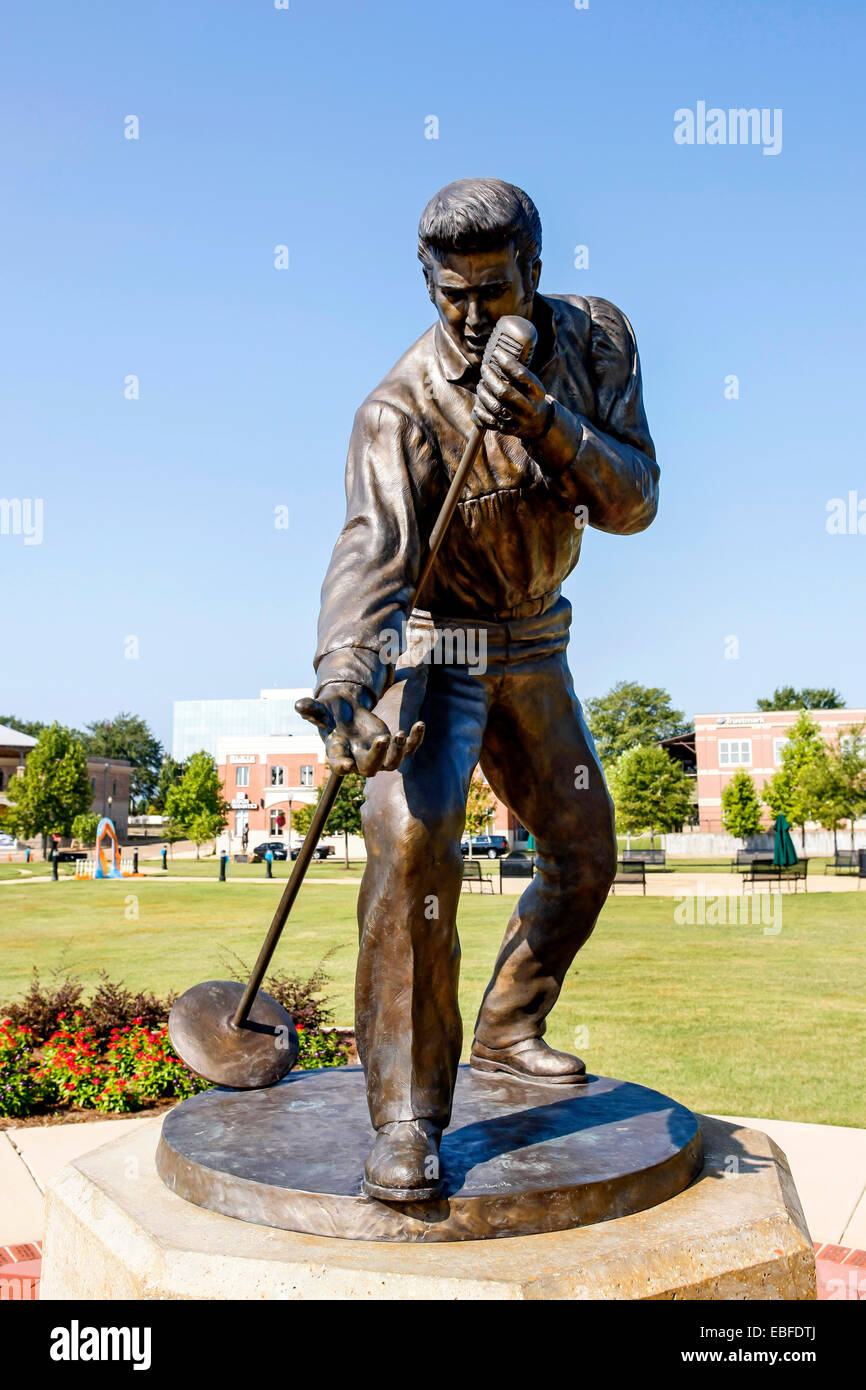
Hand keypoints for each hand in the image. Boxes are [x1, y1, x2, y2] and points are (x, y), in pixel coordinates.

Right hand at [295, 687, 423, 776]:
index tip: (346, 765)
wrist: (345, 713)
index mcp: (338, 754)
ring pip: (391, 764)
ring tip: (399, 733)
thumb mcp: (320, 709)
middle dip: (377, 755)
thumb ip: (311, 709)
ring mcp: (378, 756)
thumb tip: (299, 704)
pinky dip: (415, 739)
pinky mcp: (392, 747)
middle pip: (370, 768)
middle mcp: (359, 759)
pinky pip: (408, 749)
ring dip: (398, 751)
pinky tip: (419, 724)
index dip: (343, 766)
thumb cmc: (329, 713)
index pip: (340, 766)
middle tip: (383, 738)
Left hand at [472, 347, 553, 440]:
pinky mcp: (508, 430)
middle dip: (490, 378)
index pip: (521, 376)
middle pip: (504, 392)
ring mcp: (518, 421)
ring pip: (495, 407)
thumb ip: (519, 374)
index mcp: (537, 393)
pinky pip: (490, 422)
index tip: (497, 353)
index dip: (507, 363)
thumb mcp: (533, 385)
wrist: (539, 424)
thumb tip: (498, 355)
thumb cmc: (532, 397)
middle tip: (484, 368)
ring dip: (483, 393)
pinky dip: (481, 412)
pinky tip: (478, 404)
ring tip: (480, 384)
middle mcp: (528, 408)